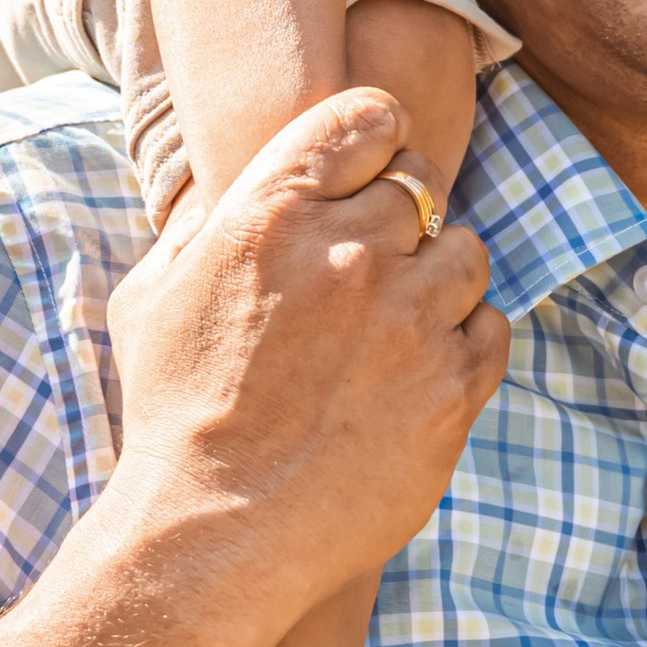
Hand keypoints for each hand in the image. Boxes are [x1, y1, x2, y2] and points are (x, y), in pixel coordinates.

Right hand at [106, 89, 507, 629]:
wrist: (216, 530)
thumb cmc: (175, 414)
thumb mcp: (154, 296)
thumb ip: (202, 224)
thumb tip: (233, 183)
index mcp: (271, 212)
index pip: (367, 116)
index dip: (374, 139)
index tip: (368, 171)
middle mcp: (349, 252)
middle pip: (421, 187)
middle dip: (401, 221)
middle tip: (373, 271)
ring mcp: (410, 318)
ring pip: (466, 253)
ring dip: (438, 280)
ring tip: (396, 327)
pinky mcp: (454, 384)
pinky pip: (491, 327)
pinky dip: (464, 341)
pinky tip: (418, 372)